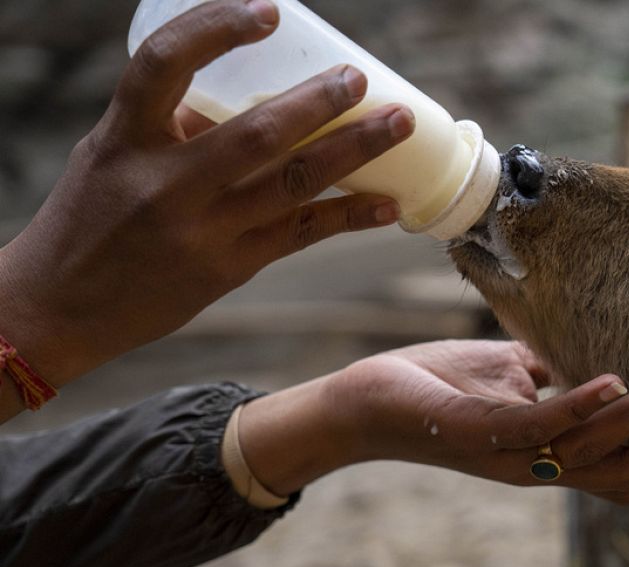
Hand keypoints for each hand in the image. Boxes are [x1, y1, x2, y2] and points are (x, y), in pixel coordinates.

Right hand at [0, 0, 412, 391]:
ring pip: (293, 184)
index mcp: (124, 139)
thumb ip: (173, 124)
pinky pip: (300, 234)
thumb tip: (252, 91)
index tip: (268, 11)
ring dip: (355, 151)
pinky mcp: (229, 269)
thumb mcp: (112, 155)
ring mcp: (201, 231)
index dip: (216, 28)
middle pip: (256, 134)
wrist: (60, 306)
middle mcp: (163, 185)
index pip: (164, 64)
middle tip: (360, 80)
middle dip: (319, 103)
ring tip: (399, 126)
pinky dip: (349, 216)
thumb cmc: (91, 216)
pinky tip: (388, 204)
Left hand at [239, 341, 628, 504]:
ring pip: (590, 449)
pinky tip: (613, 379)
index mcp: (549, 458)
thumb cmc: (437, 385)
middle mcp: (536, 468)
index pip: (622, 475)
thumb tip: (596, 360)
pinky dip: (581, 405)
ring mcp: (509, 456)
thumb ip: (552, 378)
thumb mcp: (510, 376)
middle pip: (620, 474)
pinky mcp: (480, 433)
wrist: (366, 400)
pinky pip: (540, 425)